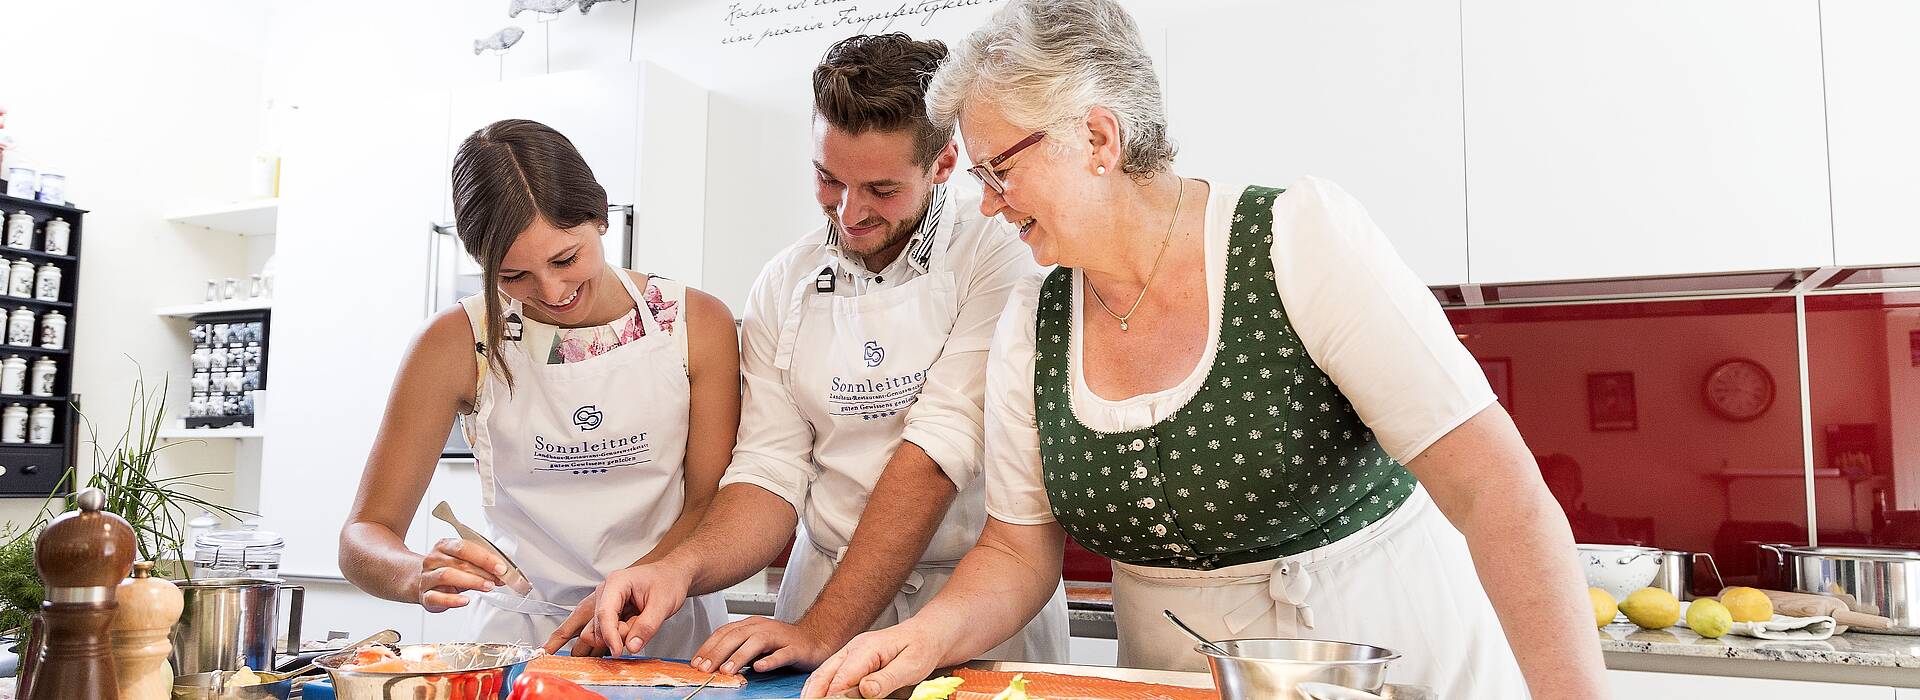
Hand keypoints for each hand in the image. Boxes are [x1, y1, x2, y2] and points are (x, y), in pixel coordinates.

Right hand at [417, 538, 506, 612]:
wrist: (424, 583)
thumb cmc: (450, 571)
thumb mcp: (465, 563)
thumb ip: (482, 564)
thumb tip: (503, 570)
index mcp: (444, 546)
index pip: (464, 548)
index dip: (485, 558)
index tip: (501, 567)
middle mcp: (433, 559)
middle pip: (459, 562)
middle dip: (483, 571)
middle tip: (498, 579)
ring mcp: (427, 577)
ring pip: (447, 575)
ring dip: (472, 581)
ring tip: (487, 587)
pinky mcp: (425, 595)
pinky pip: (437, 597)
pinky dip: (452, 600)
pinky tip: (465, 600)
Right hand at [557, 561, 692, 655]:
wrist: (672, 576)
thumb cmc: (668, 583)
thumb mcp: (663, 605)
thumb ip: (647, 627)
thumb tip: (631, 647)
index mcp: (616, 582)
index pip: (605, 613)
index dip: (610, 636)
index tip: (617, 652)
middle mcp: (605, 592)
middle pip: (598, 625)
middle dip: (618, 634)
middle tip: (641, 626)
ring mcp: (605, 602)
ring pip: (599, 631)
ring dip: (618, 635)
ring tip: (638, 624)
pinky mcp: (608, 612)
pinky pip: (606, 631)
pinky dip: (620, 635)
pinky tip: (634, 625)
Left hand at [690, 617, 836, 675]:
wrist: (816, 639)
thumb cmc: (783, 643)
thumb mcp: (755, 644)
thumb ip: (736, 650)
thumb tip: (711, 663)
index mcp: (751, 625)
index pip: (725, 632)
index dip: (708, 647)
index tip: (695, 663)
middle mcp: (763, 627)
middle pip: (736, 636)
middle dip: (718, 653)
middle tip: (705, 668)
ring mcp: (780, 636)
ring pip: (756, 643)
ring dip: (739, 656)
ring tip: (726, 670)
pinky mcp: (795, 648)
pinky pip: (782, 654)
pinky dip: (770, 660)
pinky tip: (760, 668)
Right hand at [801, 623, 945, 698]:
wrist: (926, 636)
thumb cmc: (920, 648)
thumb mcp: (911, 666)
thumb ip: (887, 679)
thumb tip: (865, 690)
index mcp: (866, 648)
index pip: (842, 677)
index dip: (833, 696)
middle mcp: (853, 650)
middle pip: (824, 675)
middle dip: (814, 694)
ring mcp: (849, 654)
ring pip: (822, 674)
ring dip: (814, 691)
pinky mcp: (850, 661)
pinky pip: (829, 674)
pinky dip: (821, 687)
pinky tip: (819, 697)